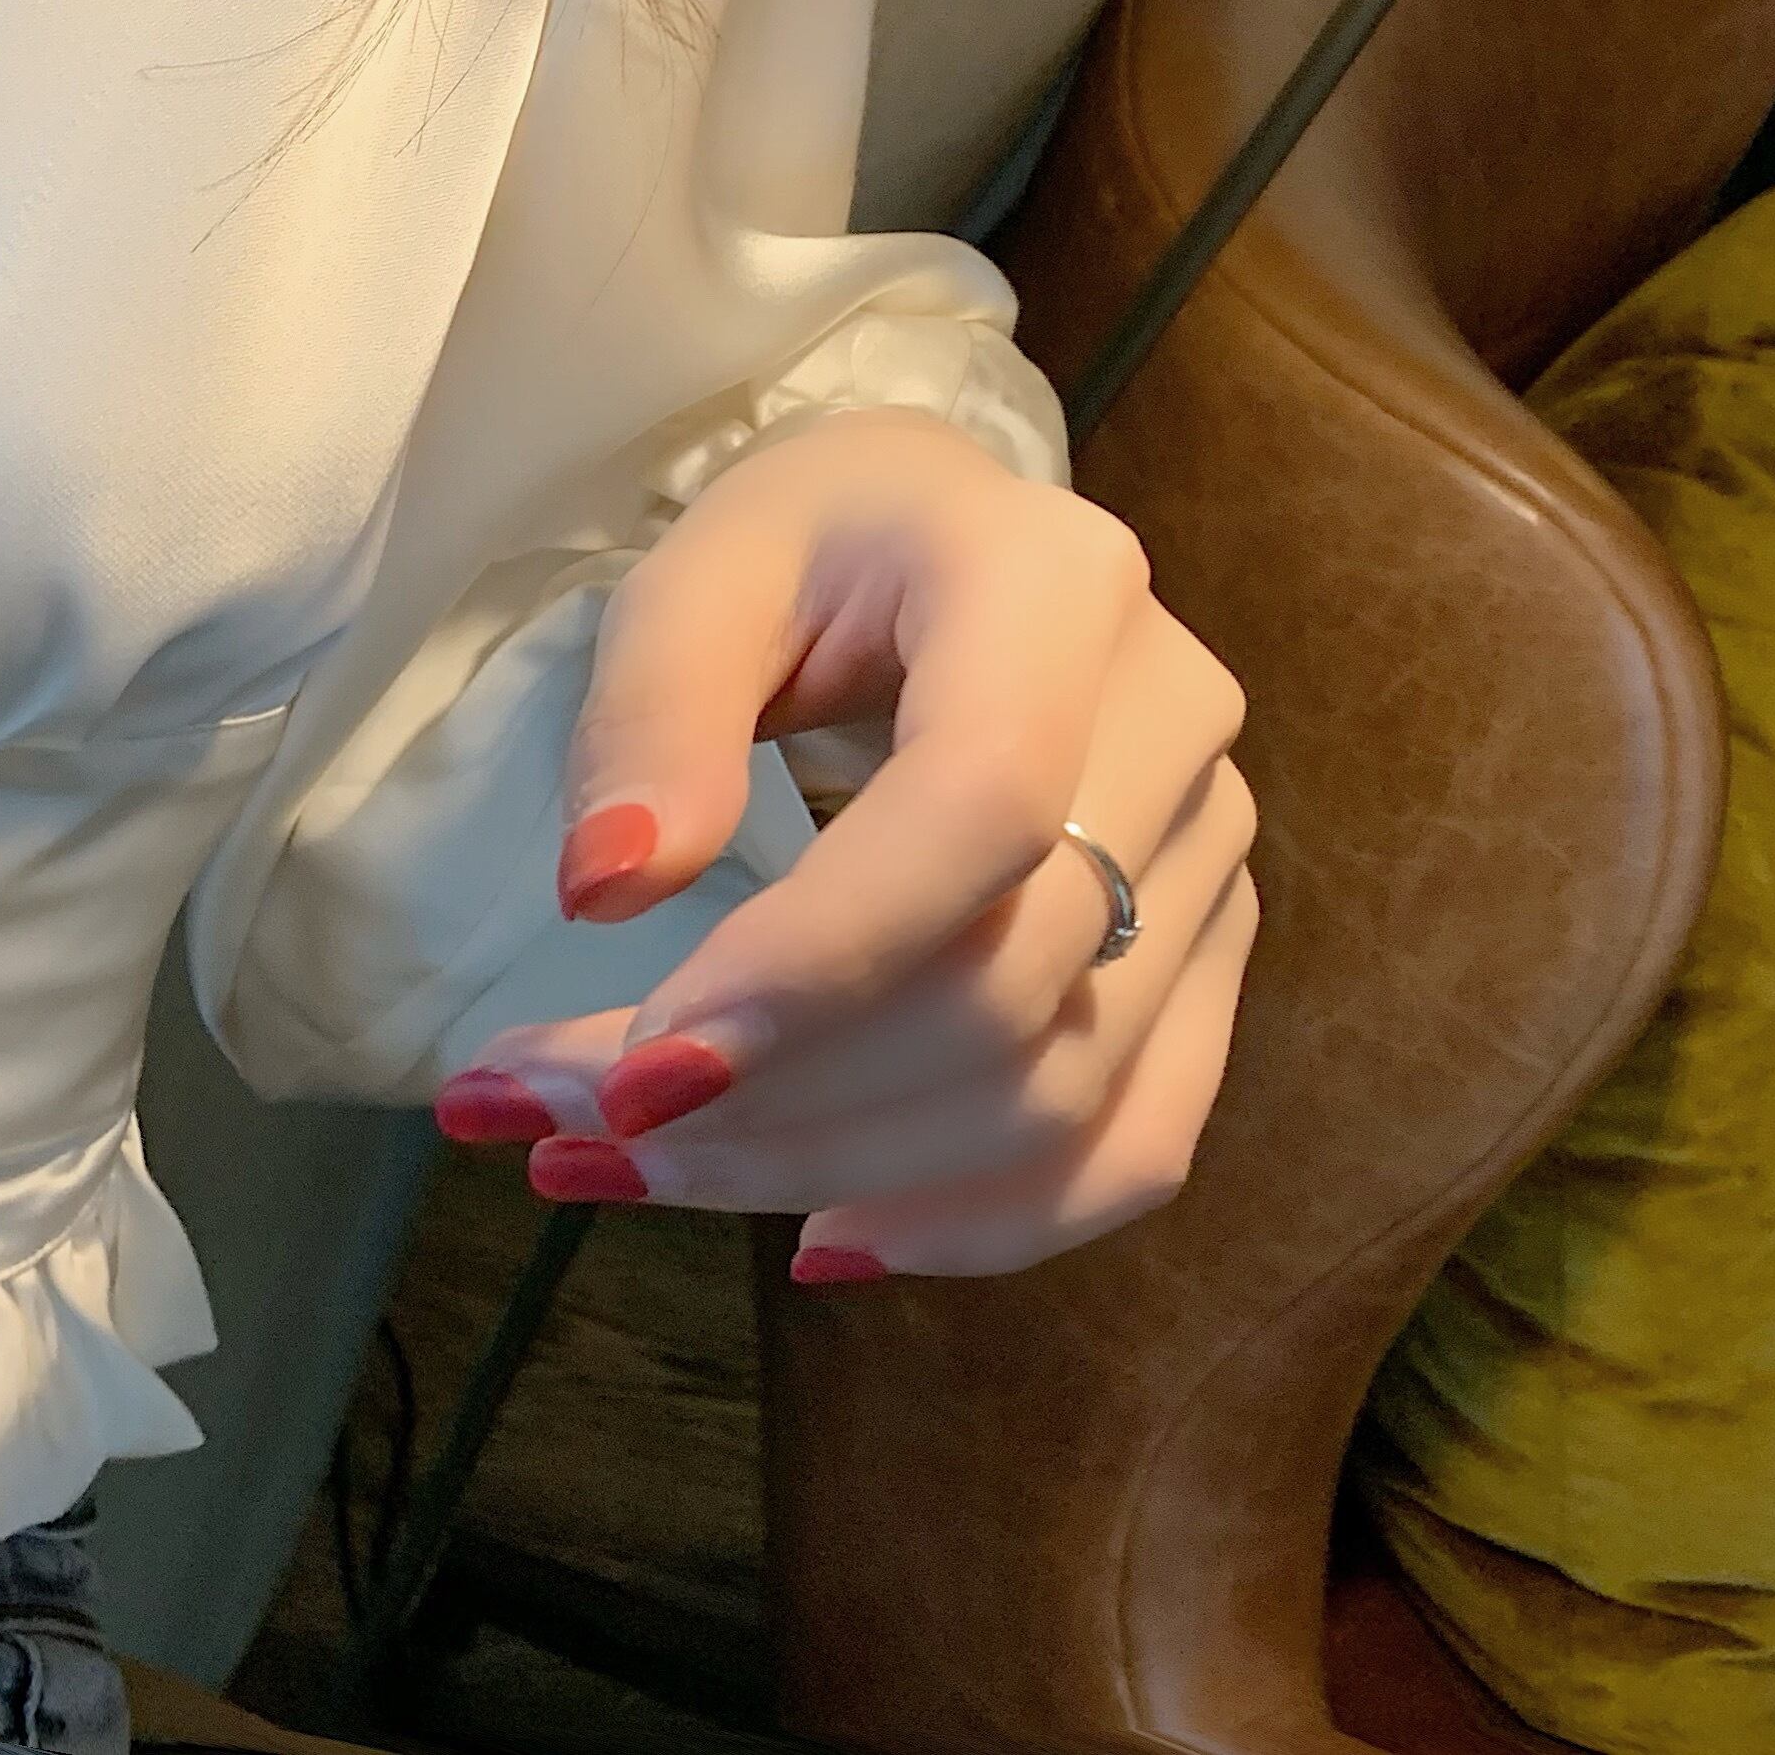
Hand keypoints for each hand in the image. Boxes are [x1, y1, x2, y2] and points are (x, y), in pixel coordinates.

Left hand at [431, 405, 1258, 1280]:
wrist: (955, 541)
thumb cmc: (817, 546)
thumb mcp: (702, 569)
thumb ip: (651, 709)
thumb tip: (608, 889)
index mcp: (1054, 585)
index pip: (979, 808)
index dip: (819, 964)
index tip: (637, 1079)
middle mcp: (1174, 721)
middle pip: (1012, 981)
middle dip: (777, 1096)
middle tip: (564, 1133)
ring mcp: (1211, 849)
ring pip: (1059, 1088)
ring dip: (831, 1168)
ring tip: (628, 1172)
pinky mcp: (1208, 952)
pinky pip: (1135, 1141)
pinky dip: (981, 1222)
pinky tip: (821, 1234)